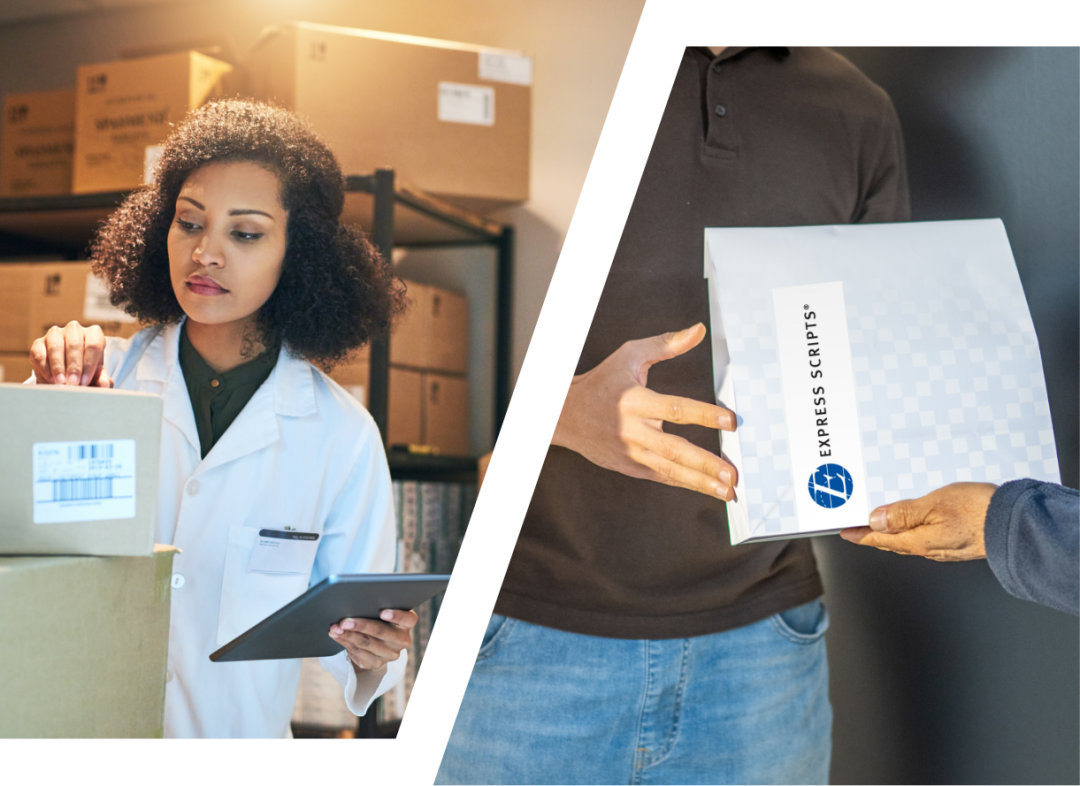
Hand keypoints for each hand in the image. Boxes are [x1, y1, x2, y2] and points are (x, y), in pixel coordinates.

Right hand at [29, 321, 112, 386]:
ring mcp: (55, 334)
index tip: (84, 381)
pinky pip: (40, 354)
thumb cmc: (86, 371)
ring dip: (58, 367)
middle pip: (74, 344)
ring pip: (56, 347)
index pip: (93, 345)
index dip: (89, 364)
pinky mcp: (38, 343)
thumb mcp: (96, 375)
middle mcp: (74, 329)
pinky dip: (45, 369)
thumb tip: (105, 384)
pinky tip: (50, 380)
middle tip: (73, 383)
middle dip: (73, 366)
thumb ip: (102, 380)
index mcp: (93, 334)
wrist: (65, 373)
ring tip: (61, 383)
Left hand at [329, 608, 416, 673]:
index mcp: (407, 623)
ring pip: (366, 644)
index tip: (382, 612)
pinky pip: (358, 654)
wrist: (378, 639)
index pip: (408, 619)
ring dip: (348, 636)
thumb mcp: (384, 609)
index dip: (396, 615)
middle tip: (344, 622)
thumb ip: (376, 606)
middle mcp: (402, 640)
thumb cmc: (379, 617)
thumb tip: (354, 604)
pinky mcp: (377, 663)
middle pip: (381, 632)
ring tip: (335, 629)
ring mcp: (390, 654)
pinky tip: (337, 636)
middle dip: (360, 626)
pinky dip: (345, 643)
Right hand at [550, 323, 737, 499]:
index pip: (675, 409)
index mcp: (635, 400)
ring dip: (701, 481)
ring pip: (670, 470)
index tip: (731, 422)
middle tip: (732, 475)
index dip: (705, 416)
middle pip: (675, 449)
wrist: (565, 415)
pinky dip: (684, 483)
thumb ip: (665, 345)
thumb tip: (698, 331)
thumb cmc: (601, 383)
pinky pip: (661, 477)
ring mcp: (630, 452)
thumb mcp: (629, 356)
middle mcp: (632, 430)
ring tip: (728, 491)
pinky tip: (706, 489)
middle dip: (706, 463)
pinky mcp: (629, 467)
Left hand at [839, 482, 996, 560]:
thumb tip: (875, 520)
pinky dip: (909, 530)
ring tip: (876, 521)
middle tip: (854, 526)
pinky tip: (910, 521)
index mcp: (917, 541)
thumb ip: (903, 513)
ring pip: (906, 541)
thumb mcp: (934, 504)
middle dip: (870, 534)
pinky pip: (922, 537)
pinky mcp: (953, 543)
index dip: (859, 534)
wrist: (1014, 526)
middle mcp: (926, 549)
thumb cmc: (978, 512)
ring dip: (889, 532)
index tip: (844, 530)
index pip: (879, 539)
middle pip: (890, 542)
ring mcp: (940, 548)